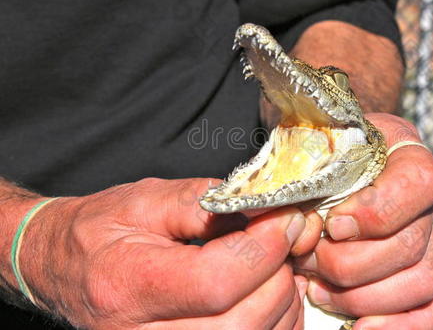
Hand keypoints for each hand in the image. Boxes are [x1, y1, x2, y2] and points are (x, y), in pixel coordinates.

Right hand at [18, 178, 316, 329]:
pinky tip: (271, 293)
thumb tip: (265, 209)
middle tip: (286, 238)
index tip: (286, 219)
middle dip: (278, 275)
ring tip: (280, 263)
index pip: (216, 282)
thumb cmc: (99, 231)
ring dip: (283, 302)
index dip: (264, 249)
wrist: (61, 267)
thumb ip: (206, 202)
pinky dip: (275, 324)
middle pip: (241, 322)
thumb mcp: (145, 200)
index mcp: (128, 285)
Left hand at [294, 113, 432, 328]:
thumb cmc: (317, 158)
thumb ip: (298, 171)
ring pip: (418, 283)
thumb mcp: (308, 148)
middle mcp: (424, 203)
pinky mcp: (422, 278)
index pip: (417, 184)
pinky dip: (394, 325)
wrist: (324, 168)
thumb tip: (280, 216)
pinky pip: (429, 312)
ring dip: (359, 295)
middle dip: (348, 262)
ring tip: (316, 287)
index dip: (377, 211)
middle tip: (307, 259)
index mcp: (405, 158)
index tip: (333, 225)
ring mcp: (429, 244)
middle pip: (409, 244)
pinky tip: (355, 325)